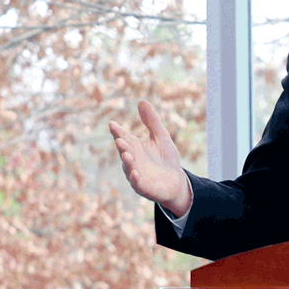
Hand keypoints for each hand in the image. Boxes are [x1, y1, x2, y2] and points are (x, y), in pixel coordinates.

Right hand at [109, 100, 191, 216]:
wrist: (176, 181)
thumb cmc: (166, 159)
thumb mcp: (161, 137)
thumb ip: (152, 121)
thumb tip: (142, 101)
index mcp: (134, 147)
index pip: (124, 137)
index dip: (118, 131)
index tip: (112, 124)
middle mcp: (132, 160)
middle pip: (124, 152)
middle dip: (122, 146)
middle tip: (120, 139)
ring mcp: (136, 174)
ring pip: (129, 168)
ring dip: (127, 162)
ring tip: (127, 154)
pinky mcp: (143, 187)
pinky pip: (137, 183)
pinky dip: (135, 179)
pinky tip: (136, 173)